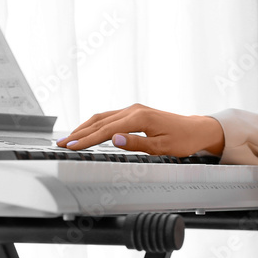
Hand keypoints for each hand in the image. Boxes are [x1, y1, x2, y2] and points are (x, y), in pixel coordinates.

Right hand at [55, 103, 224, 155]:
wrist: (196, 129)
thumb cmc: (182, 140)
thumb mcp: (162, 148)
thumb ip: (136, 144)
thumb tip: (114, 140)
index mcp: (139, 118)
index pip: (106, 131)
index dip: (86, 139)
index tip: (71, 146)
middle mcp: (134, 110)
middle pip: (99, 122)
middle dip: (79, 134)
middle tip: (61, 144)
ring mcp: (133, 109)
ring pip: (102, 117)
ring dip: (84, 127)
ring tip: (69, 138)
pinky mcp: (135, 112)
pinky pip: (109, 116)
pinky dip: (95, 124)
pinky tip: (87, 130)